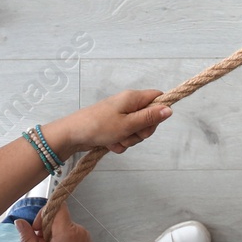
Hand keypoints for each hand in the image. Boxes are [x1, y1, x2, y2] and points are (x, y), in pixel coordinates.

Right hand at [16, 206, 92, 241]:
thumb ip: (28, 238)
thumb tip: (19, 223)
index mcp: (68, 232)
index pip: (57, 206)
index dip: (43, 214)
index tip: (36, 229)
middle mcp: (79, 231)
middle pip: (58, 218)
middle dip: (45, 231)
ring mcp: (84, 236)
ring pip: (63, 227)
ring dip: (53, 238)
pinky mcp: (86, 241)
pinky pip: (71, 234)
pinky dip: (61, 241)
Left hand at [56, 89, 170, 153]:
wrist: (71, 135)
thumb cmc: (98, 126)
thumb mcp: (128, 124)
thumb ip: (149, 118)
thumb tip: (170, 109)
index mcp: (133, 98)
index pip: (157, 98)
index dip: (159, 112)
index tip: (151, 124)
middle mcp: (128, 105)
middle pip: (148, 118)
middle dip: (141, 132)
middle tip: (130, 134)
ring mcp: (120, 116)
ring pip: (136, 130)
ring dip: (129, 139)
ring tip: (116, 139)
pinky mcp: (113, 127)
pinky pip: (125, 137)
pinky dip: (120, 143)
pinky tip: (109, 144)